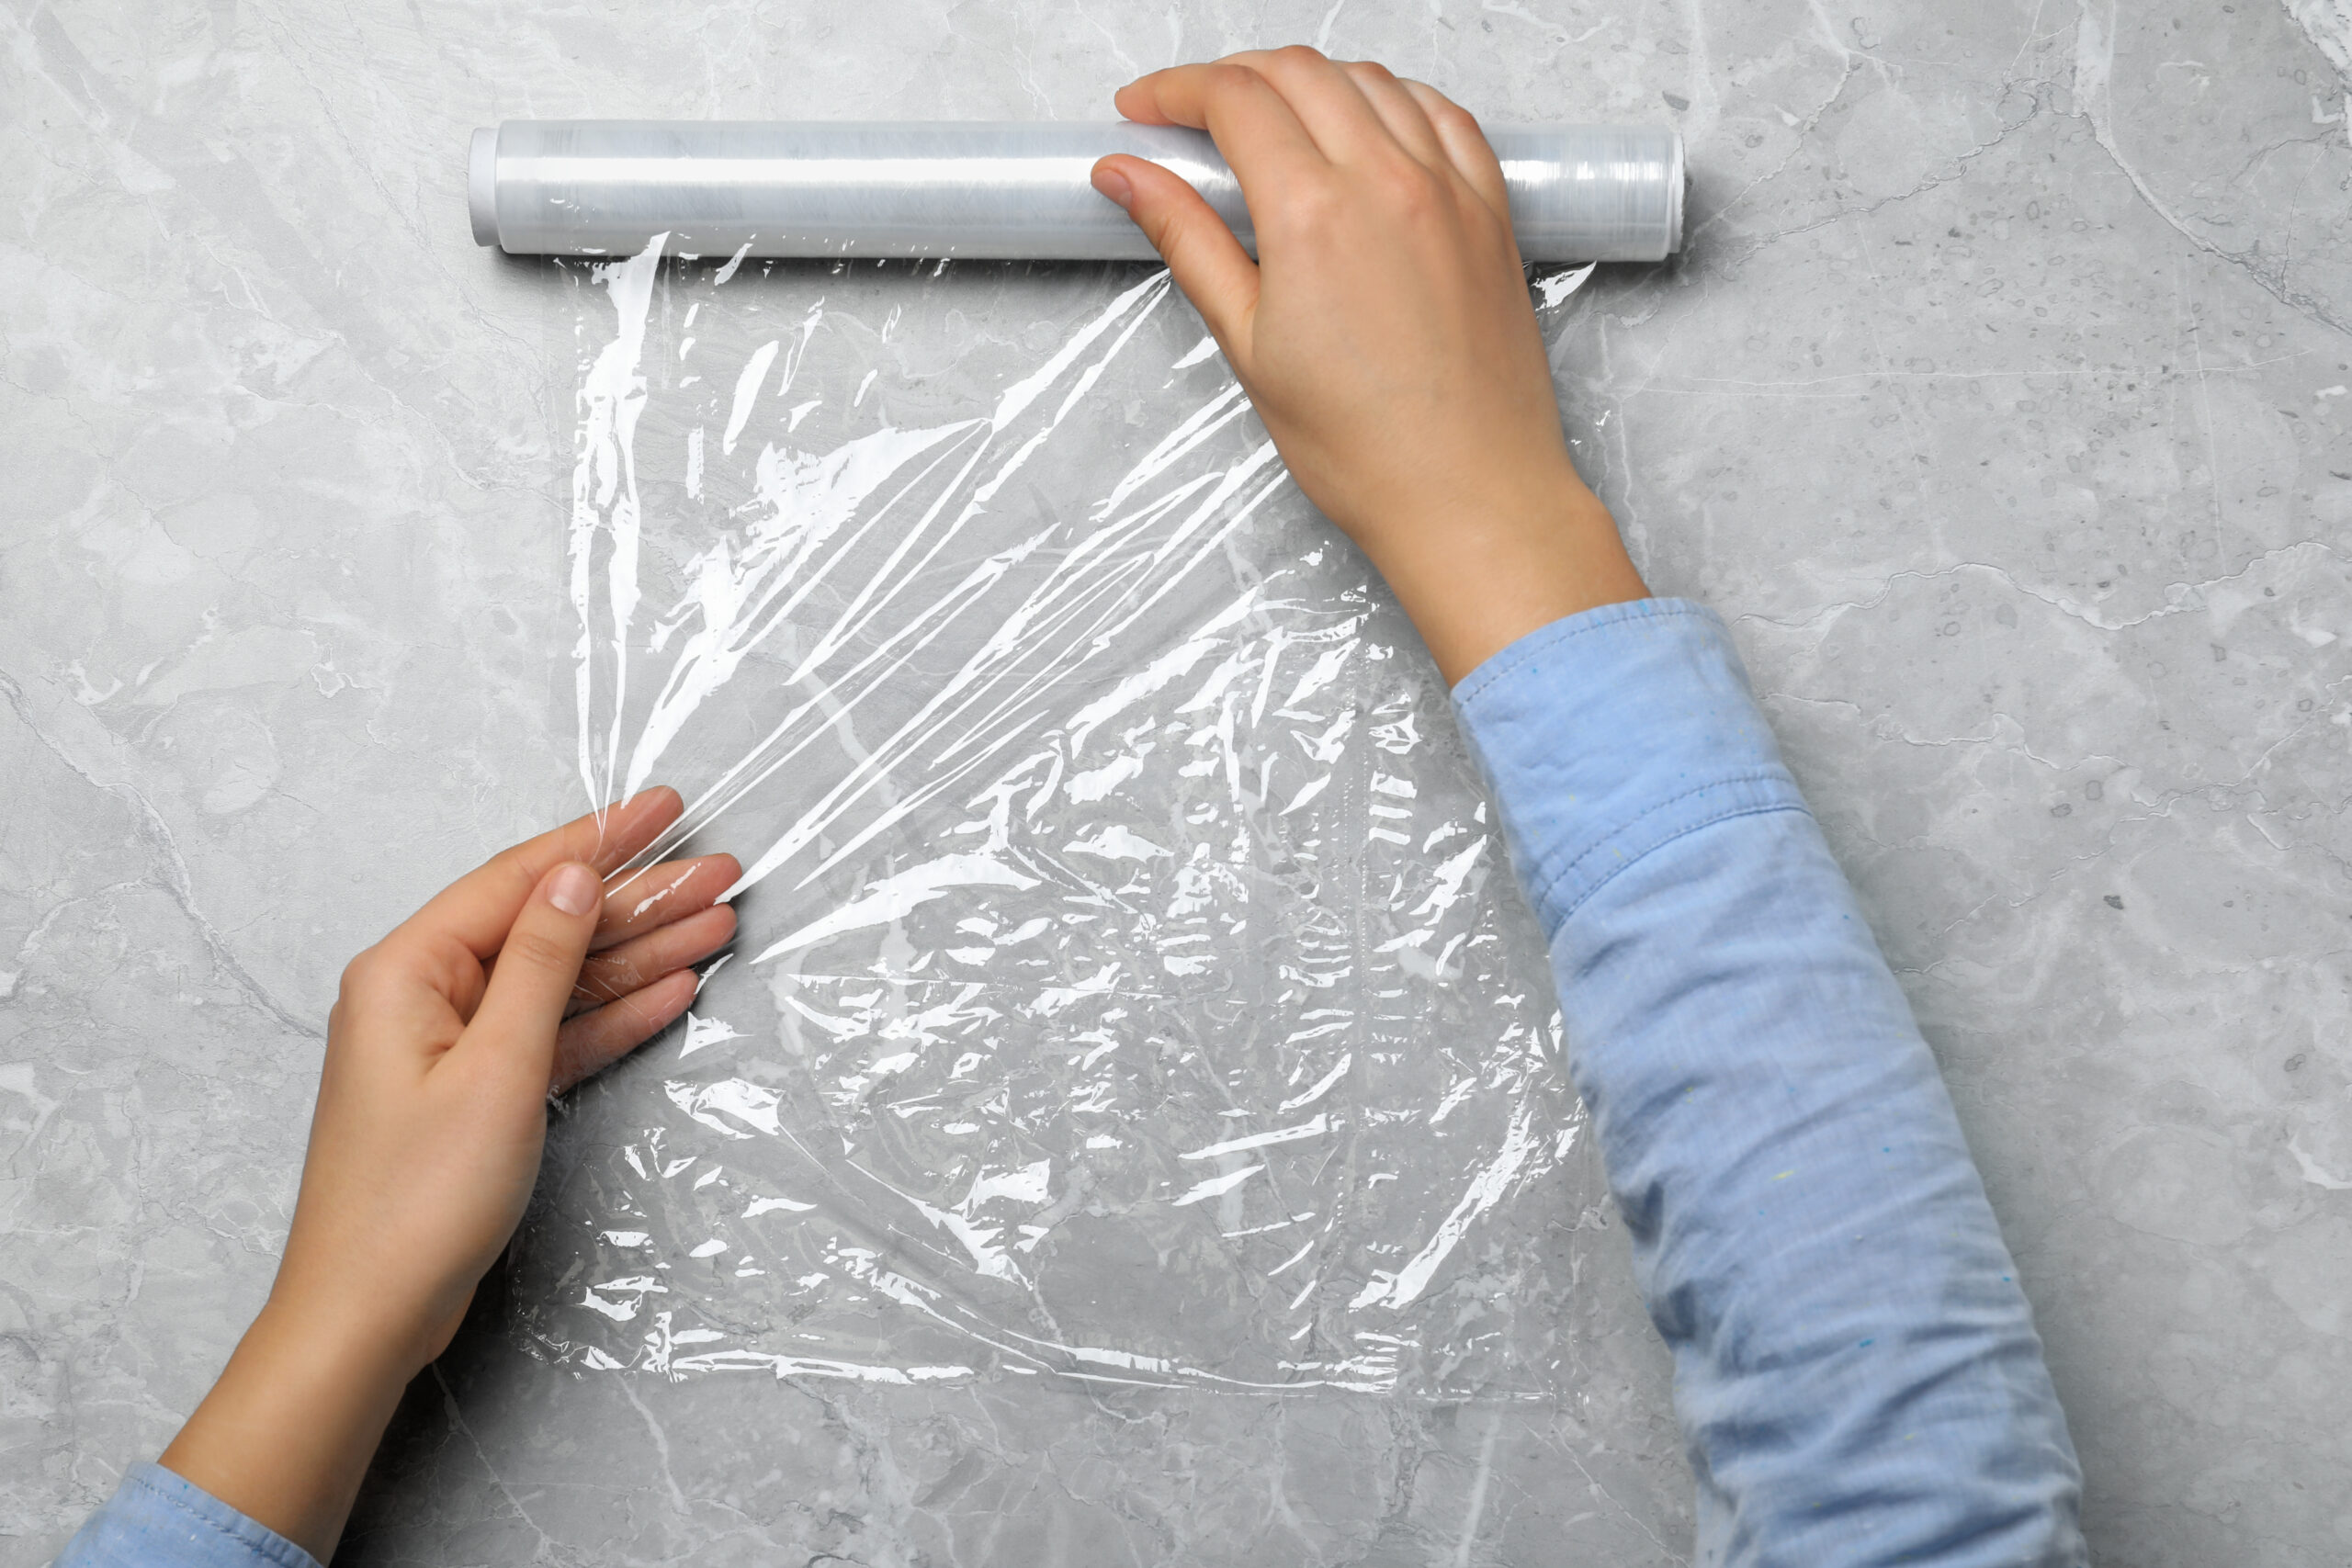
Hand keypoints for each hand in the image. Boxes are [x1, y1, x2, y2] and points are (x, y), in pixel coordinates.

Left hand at [159, 788, 735, 1559]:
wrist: (369, 1313)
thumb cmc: (417, 1198)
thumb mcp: (496, 1067)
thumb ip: (540, 963)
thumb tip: (573, 877)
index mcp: (407, 970)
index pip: (519, 880)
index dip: (600, 839)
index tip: (666, 807)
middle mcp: (424, 993)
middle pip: (548, 924)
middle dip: (637, 898)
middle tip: (721, 874)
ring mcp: (452, 1044)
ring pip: (562, 978)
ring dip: (639, 952)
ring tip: (720, 923)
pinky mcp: (477, 1092)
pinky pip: (555, 1032)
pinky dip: (614, 1012)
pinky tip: (674, 988)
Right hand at [1091, 48, 1648, 682]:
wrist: (1472, 496)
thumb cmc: (1366, 448)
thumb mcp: (1249, 345)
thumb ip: (1187, 241)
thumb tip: (1130, 177)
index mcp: (1314, 214)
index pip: (1233, 99)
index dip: (1174, 91)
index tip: (1145, 111)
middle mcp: (1388, 181)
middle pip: (1297, 71)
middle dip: (1231, 76)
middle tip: (1193, 115)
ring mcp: (1449, 188)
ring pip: (1370, 79)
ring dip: (1309, 78)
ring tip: (1273, 118)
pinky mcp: (1491, 210)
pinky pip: (1442, 113)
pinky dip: (1392, 97)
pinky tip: (1368, 124)